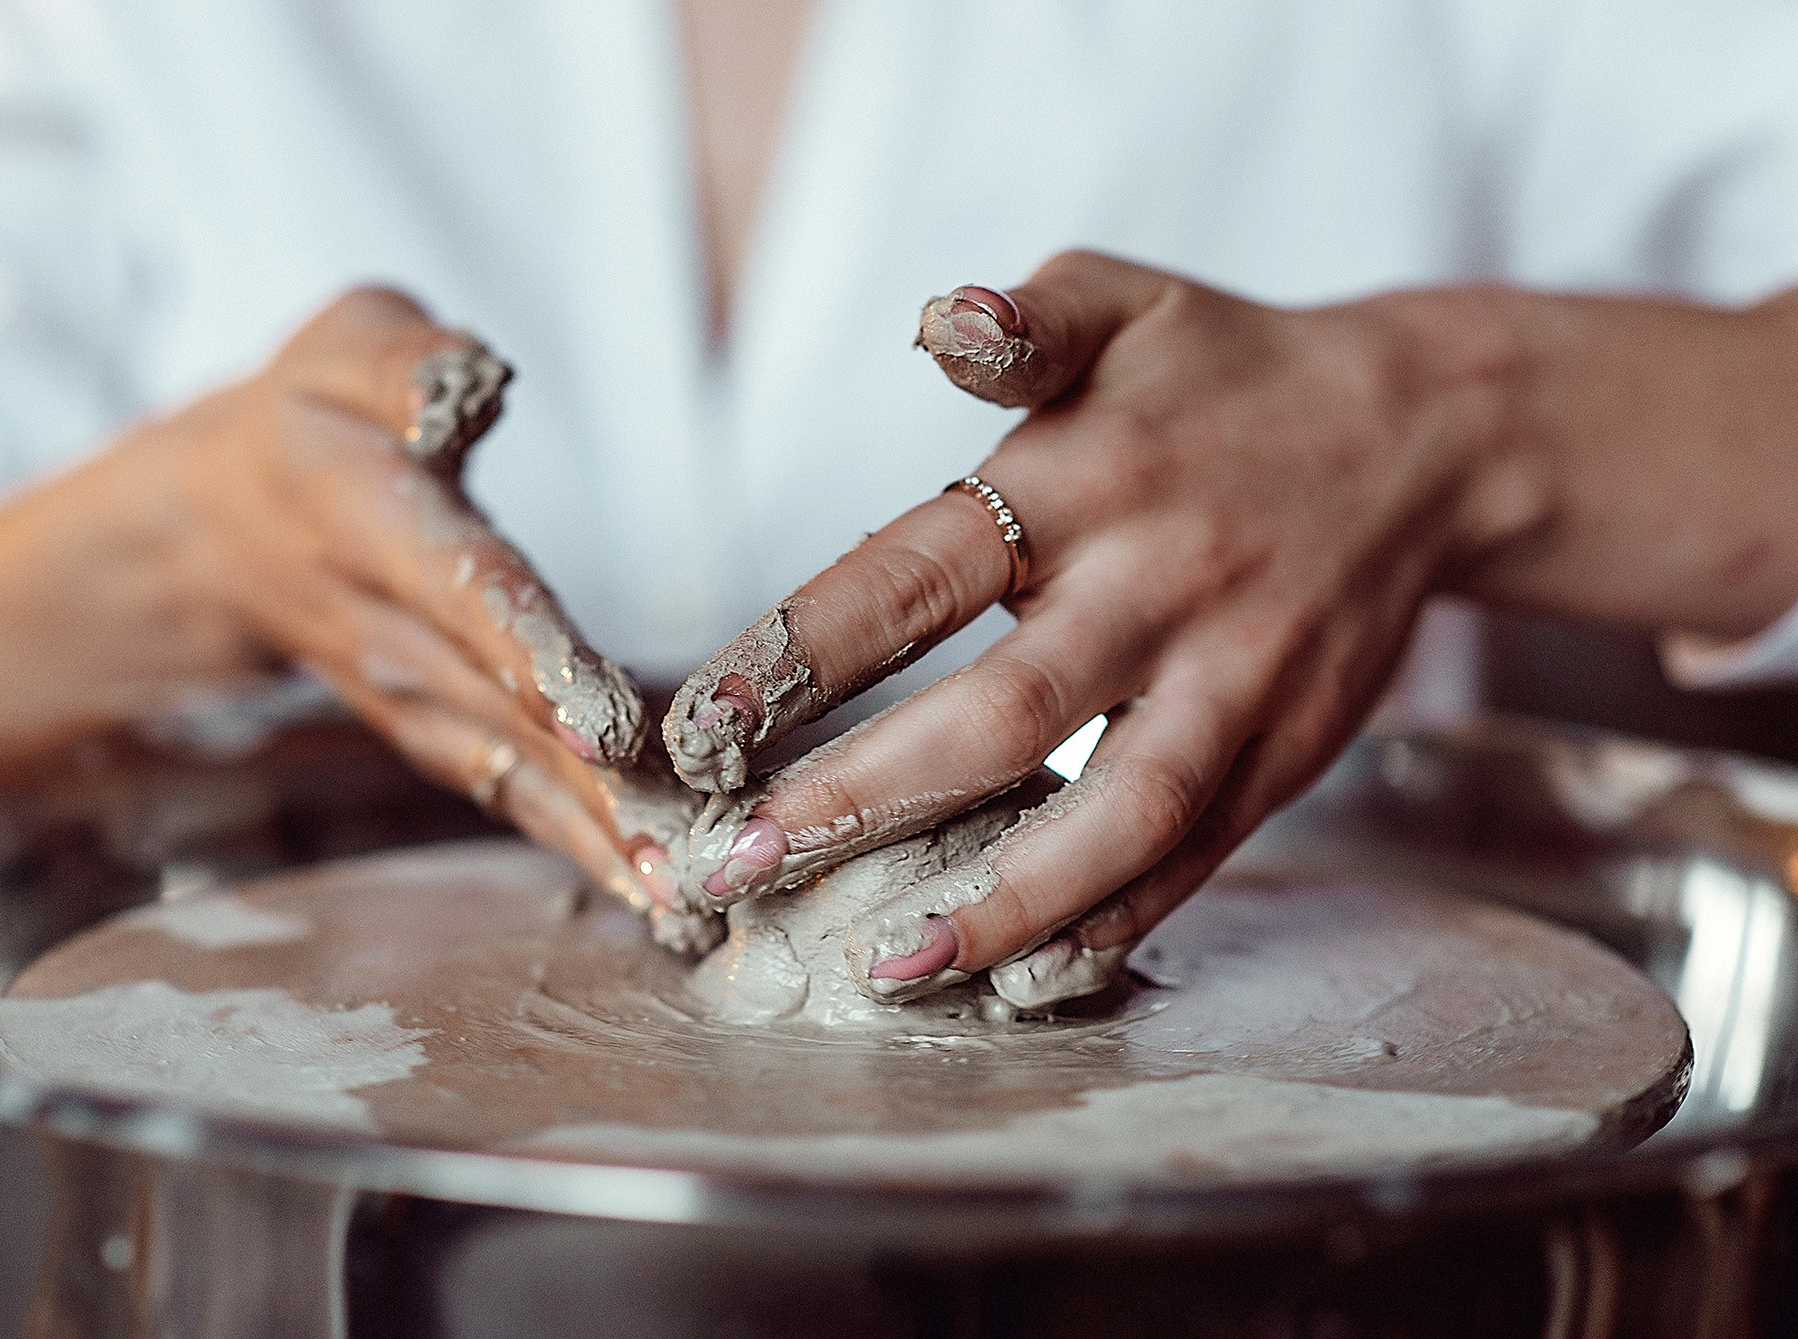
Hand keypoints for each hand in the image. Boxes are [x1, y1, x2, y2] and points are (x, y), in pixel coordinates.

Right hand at [0, 287, 690, 912]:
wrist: (219, 524)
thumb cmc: (314, 413)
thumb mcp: (344, 345)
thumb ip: (405, 361)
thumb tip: (473, 377)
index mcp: (372, 519)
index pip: (461, 585)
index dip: (531, 651)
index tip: (602, 721)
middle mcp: (392, 627)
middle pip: (501, 712)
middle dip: (592, 787)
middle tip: (687, 852)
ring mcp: (410, 696)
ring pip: (509, 773)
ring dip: (595, 840)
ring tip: (687, 898)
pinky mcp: (436, 733)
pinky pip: (510, 795)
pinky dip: (580, 848)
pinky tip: (657, 897)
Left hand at [663, 251, 1536, 999]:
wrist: (1427, 436)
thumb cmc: (1226, 373)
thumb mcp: (1124, 300)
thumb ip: (1020, 321)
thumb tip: (934, 320)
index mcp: (1088, 480)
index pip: (917, 575)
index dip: (801, 655)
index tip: (700, 730)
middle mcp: (1159, 587)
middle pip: (1004, 714)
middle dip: (863, 801)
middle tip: (737, 869)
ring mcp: (1235, 679)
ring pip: (1118, 813)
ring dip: (1001, 901)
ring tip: (886, 967)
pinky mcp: (1287, 749)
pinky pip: (1198, 852)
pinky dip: (1114, 921)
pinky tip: (1024, 973)